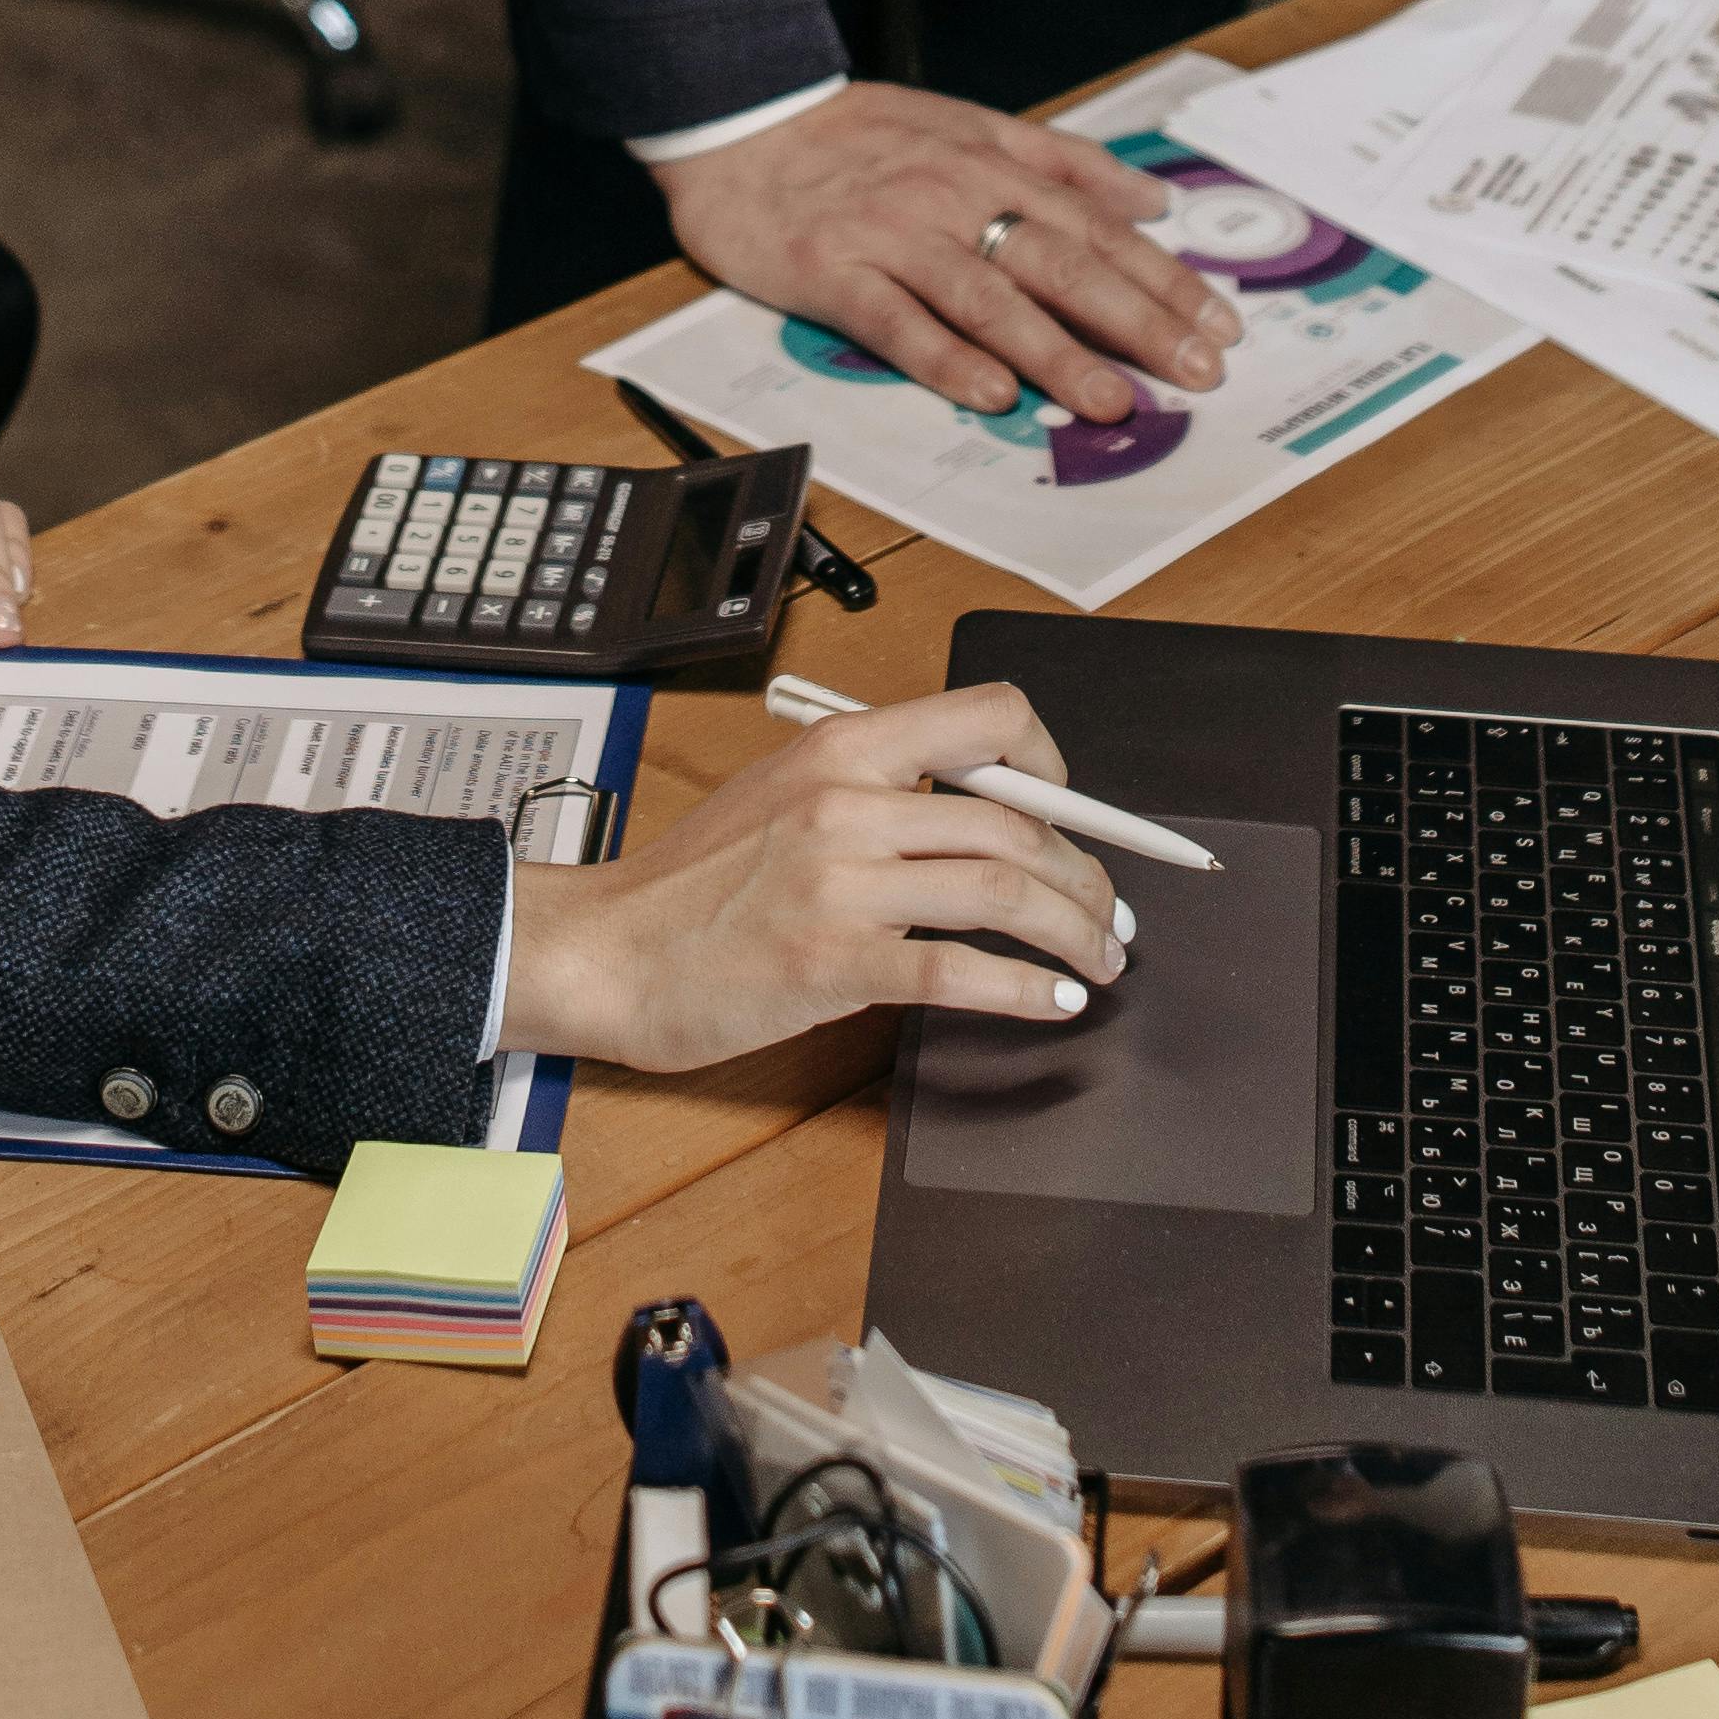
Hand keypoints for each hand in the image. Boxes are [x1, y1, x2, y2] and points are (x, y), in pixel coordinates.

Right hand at [500, 682, 1128, 1074]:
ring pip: (1005, 891)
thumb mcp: (785, 793)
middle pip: (1017, 823)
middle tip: (1108, 915)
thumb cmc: (695, 884)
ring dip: (1076, 934)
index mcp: (843, 747)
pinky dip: (1026, 990)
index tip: (1072, 810)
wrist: (610, 951)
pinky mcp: (832, 963)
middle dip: (1087, 877)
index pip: (990, 717)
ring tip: (1098, 962)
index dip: (1054, 764)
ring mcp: (841, 883)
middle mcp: (848, 802)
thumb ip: (877, 788)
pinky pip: (959, 972)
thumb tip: (988, 811)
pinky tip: (1053, 1001)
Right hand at [660, 80, 1238, 423]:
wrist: (740, 120)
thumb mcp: (969, 126)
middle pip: (1060, 265)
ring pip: (989, 298)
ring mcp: (893, 236)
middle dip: (1136, 322)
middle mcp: (953, 199)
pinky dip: (946, 359)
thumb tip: (1149, 197)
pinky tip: (991, 394)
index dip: (1162, 279)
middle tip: (1193, 373)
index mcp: (991, 165)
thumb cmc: (857, 134)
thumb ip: (1061, 162)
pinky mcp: (834, 273)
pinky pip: (897, 323)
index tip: (1218, 325)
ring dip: (1056, 352)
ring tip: (1109, 401)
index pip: (1096, 228)